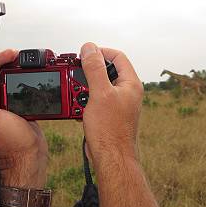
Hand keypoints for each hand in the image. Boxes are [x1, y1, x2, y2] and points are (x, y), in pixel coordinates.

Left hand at [0, 49, 47, 187]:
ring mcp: (4, 104)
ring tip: (25, 62)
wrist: (29, 156)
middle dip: (6, 61)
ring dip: (17, 69)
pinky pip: (19, 88)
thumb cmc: (10, 143)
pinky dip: (24, 79)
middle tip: (17, 56)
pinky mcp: (17, 107)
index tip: (10, 55)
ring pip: (8, 79)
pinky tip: (30, 75)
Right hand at [80, 42, 142, 165]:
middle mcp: (127, 92)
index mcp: (130, 83)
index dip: (100, 52)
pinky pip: (95, 100)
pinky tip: (77, 109)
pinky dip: (84, 101)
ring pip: (98, 86)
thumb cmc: (110, 130)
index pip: (117, 56)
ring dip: (84, 88)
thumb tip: (90, 48)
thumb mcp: (100, 93)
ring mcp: (118, 103)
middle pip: (106, 70)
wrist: (111, 159)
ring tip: (75, 94)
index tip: (84, 54)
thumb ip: (95, 69)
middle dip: (88, 72)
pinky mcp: (109, 114)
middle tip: (75, 74)